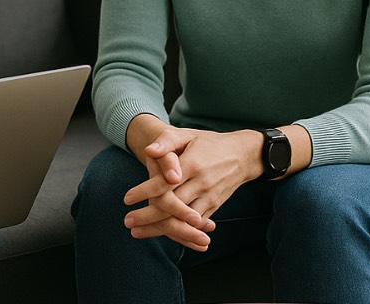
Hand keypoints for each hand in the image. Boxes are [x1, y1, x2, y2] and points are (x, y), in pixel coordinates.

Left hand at [122, 125, 259, 249]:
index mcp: (192, 165)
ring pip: (183, 220)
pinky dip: (179, 232)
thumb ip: (167, 141)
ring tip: (138, 232)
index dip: (144, 192)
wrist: (243, 156)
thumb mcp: (188, 134)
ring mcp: (209, 198)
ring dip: (160, 229)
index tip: (126, 198)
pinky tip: (161, 234)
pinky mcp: (214, 207)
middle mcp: (202, 184)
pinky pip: (195, 225)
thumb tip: (148, 150)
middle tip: (127, 222)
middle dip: (147, 217)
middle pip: (171, 206)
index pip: (165, 183)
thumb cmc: (209, 143)